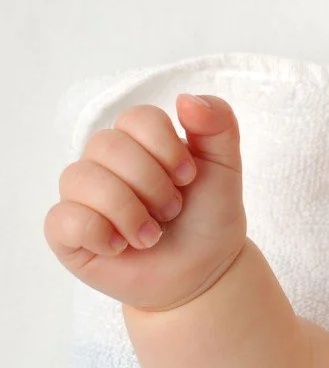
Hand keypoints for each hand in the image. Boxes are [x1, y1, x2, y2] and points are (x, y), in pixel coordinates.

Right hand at [44, 94, 247, 311]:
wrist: (204, 269)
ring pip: (81, 177)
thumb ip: (218, 124)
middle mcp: (105, 161)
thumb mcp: (226, 165)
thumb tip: (185, 98)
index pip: (137, 117)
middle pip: (107, 145)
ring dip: (128, 210)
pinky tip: (121, 246)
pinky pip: (63, 218)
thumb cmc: (209, 214)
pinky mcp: (66, 232)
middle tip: (173, 210)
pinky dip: (100, 233)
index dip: (166, 147)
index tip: (189, 177)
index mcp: (140, 140)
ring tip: (151, 234)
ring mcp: (82, 195)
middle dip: (151, 183)